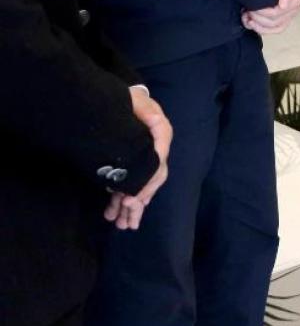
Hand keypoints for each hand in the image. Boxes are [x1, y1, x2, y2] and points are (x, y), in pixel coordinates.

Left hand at [107, 88, 172, 229]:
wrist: (122, 99)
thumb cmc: (131, 100)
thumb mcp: (139, 103)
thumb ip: (150, 115)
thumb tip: (158, 128)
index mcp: (160, 137)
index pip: (157, 166)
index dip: (147, 186)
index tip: (133, 200)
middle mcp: (154, 150)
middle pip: (151, 182)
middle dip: (138, 203)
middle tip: (127, 222)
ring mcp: (142, 158)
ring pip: (140, 187)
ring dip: (131, 208)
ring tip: (121, 225)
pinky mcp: (130, 164)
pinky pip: (128, 184)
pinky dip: (121, 200)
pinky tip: (113, 213)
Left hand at [243, 0, 299, 34]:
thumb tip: (283, 6)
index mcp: (294, 1)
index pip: (277, 14)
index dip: (262, 14)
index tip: (250, 7)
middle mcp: (292, 10)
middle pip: (274, 23)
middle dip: (258, 20)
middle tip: (246, 11)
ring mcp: (289, 13)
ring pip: (275, 28)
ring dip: (259, 27)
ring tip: (247, 19)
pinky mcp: (284, 14)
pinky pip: (276, 28)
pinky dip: (263, 29)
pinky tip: (252, 23)